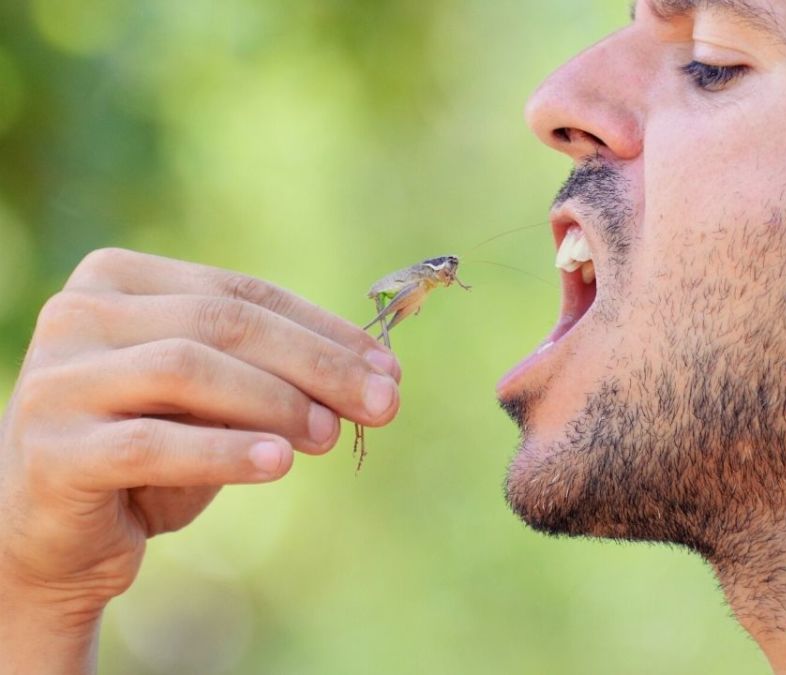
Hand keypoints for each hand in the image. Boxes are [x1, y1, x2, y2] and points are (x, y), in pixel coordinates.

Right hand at [0, 249, 399, 671]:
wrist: (57, 533)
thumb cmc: (150, 452)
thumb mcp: (216, 399)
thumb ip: (276, 373)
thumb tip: (380, 376)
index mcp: (118, 279)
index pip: (242, 294)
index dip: (325, 330)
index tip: (390, 370)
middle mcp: (78, 314)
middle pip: (222, 323)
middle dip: (317, 364)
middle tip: (382, 405)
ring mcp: (57, 380)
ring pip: (188, 369)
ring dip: (277, 402)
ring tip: (331, 435)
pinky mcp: (54, 451)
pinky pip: (151, 444)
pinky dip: (224, 451)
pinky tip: (279, 464)